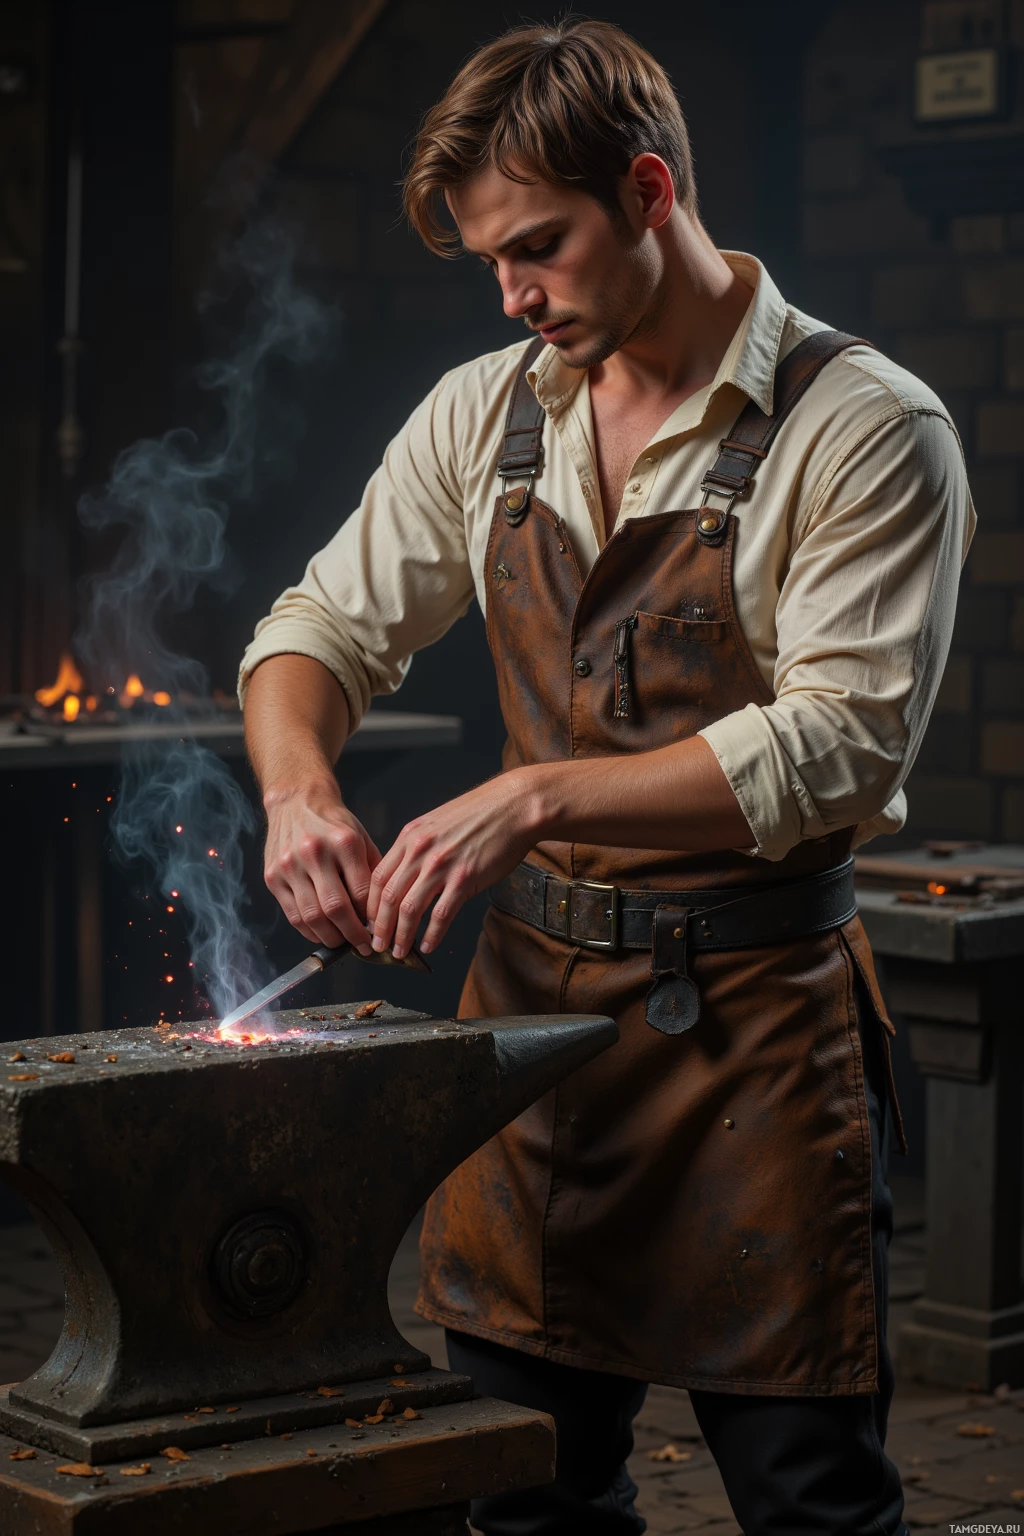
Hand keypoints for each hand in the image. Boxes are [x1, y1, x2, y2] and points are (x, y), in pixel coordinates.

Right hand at [263, 779, 381, 950]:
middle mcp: (314, 853)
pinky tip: (322, 934)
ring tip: (343, 943)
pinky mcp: (272, 877)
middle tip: (363, 946)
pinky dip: (309, 931)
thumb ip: (372, 873)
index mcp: (344, 842)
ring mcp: (289, 865)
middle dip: (353, 934)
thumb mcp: (362, 838)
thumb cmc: (334, 823)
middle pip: (336, 909)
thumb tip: (381, 914)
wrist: (296, 801)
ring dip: (331, 938)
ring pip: (312, 917)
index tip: (378, 932)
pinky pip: (292, 915)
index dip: (372, 919)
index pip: (362, 893)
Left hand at [366, 772, 540, 957]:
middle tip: (378, 945)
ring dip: (402, 936)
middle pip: (388, 897)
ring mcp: (442, 866)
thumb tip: (405, 875)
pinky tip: (428, 945)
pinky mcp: (465, 879)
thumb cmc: (480, 814)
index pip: (378, 877)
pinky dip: (432, 935)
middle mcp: (420, 851)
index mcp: (410, 837)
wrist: (513, 806)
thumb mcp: (436, 823)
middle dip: (380, 927)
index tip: (370, 922)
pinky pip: (441, 915)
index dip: (370, 905)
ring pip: (410, 910)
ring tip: (399, 952)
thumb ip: (418, 847)